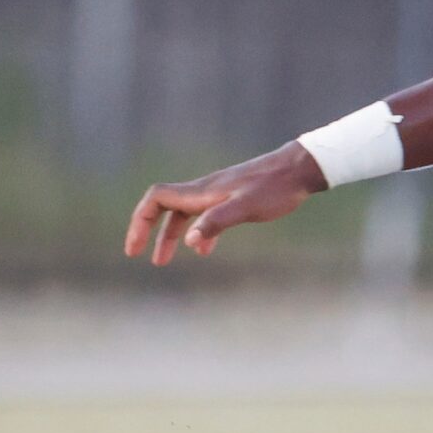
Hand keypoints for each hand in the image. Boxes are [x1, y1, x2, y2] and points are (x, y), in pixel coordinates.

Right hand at [125, 144, 323, 265]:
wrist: (297, 171)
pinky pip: (204, 216)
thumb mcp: (246, 208)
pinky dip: (198, 233)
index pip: (156, 199)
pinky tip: (205, 250)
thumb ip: (217, 222)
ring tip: (164, 261)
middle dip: (148, 231)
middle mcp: (204, 191)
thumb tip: (191, 241)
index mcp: (201, 193)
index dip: (140, 221)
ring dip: (171, 237)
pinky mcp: (232, 199)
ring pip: (184, 215)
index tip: (134, 248)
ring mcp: (217, 194)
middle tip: (140, 256)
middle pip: (164, 208)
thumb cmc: (274, 189)